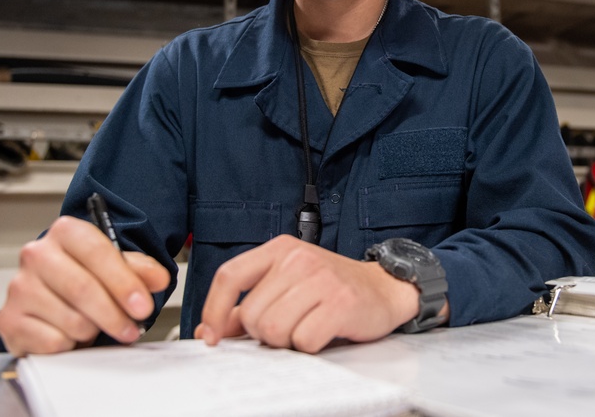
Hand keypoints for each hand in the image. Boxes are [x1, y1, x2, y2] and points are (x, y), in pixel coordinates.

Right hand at [0, 215, 169, 356]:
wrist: (48, 297)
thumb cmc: (83, 276)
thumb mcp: (115, 266)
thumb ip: (139, 270)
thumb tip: (158, 279)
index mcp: (66, 232)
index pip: (97, 253)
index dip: (124, 282)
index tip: (143, 306)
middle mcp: (36, 254)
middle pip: (83, 288)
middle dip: (114, 314)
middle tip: (131, 328)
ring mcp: (19, 287)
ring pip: (71, 320)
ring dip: (93, 330)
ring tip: (95, 325)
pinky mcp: (9, 320)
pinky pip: (53, 342)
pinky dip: (70, 344)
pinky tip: (71, 334)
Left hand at [194, 234, 421, 353]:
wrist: (384, 287)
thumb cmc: (331, 287)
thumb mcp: (287, 284)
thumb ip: (249, 304)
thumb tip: (210, 329)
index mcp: (280, 249)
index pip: (230, 276)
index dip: (214, 310)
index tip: (211, 335)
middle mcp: (298, 258)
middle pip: (253, 314)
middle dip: (264, 333)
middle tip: (288, 326)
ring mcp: (320, 279)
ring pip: (274, 330)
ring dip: (287, 341)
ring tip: (306, 327)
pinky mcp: (340, 303)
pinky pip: (304, 341)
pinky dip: (310, 346)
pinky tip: (323, 332)